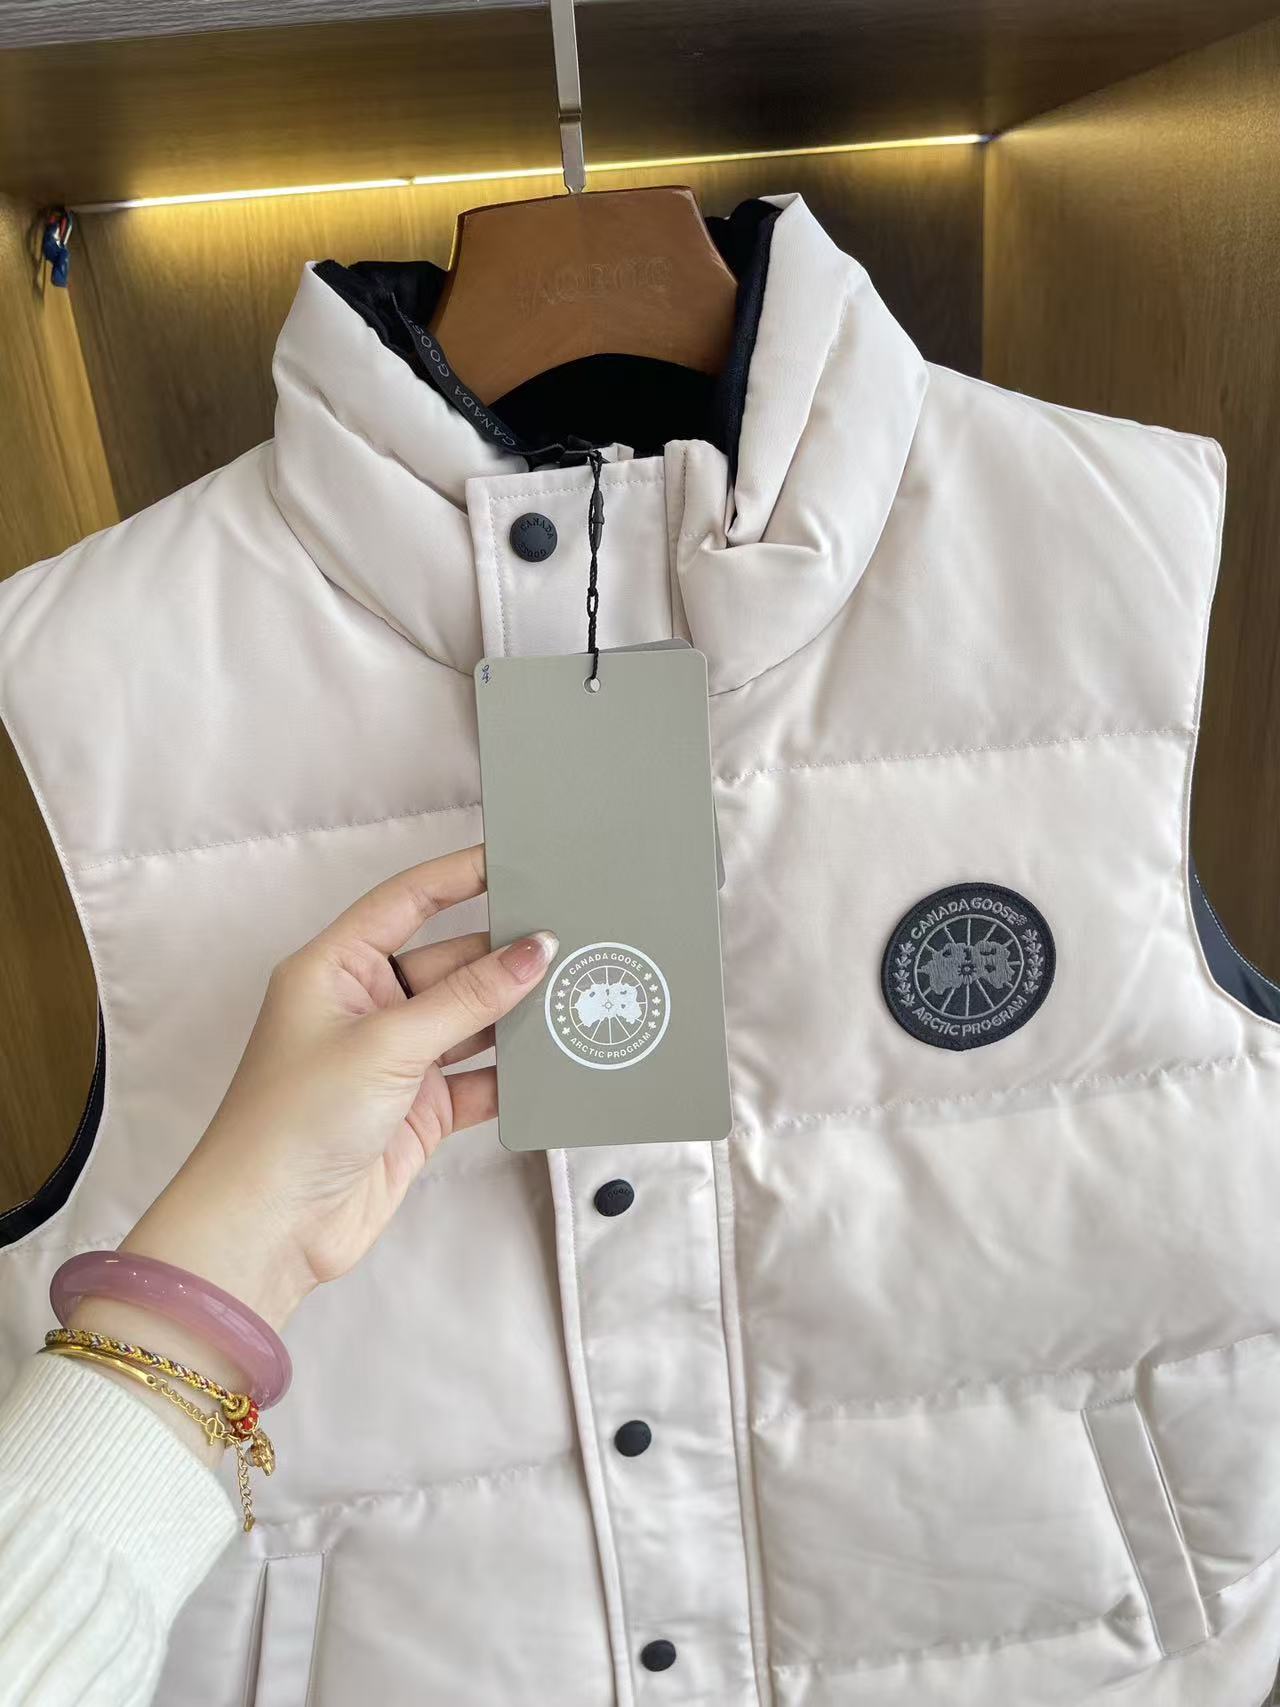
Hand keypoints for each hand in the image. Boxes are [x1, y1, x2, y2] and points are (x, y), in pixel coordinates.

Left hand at [118, 845, 555, 1334]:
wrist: (270, 1229)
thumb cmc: (296, 1121)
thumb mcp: (388, 1044)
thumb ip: (469, 996)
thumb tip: (535, 949)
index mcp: (334, 969)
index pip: (406, 902)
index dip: (459, 875)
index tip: (516, 857)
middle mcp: (365, 1008)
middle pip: (450, 963)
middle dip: (505, 955)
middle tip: (572, 936)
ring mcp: (394, 1062)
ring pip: (470, 1021)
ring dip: (516, 1014)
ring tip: (579, 992)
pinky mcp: (418, 1111)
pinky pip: (479, 1077)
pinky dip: (514, 1073)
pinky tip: (556, 1061)